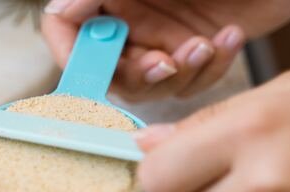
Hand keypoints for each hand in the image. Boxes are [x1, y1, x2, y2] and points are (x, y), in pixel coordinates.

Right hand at [41, 0, 289, 101]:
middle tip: (167, 62)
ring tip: (206, 44)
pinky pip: (195, 80)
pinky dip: (214, 66)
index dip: (75, 58)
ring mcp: (167, 35)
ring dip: (182, 73)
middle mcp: (134, 18)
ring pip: (155, 84)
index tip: (97, 69)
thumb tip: (59, 9)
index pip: (67, 34)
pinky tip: (230, 37)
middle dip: (142, 74)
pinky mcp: (201, 47)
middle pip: (112, 72)